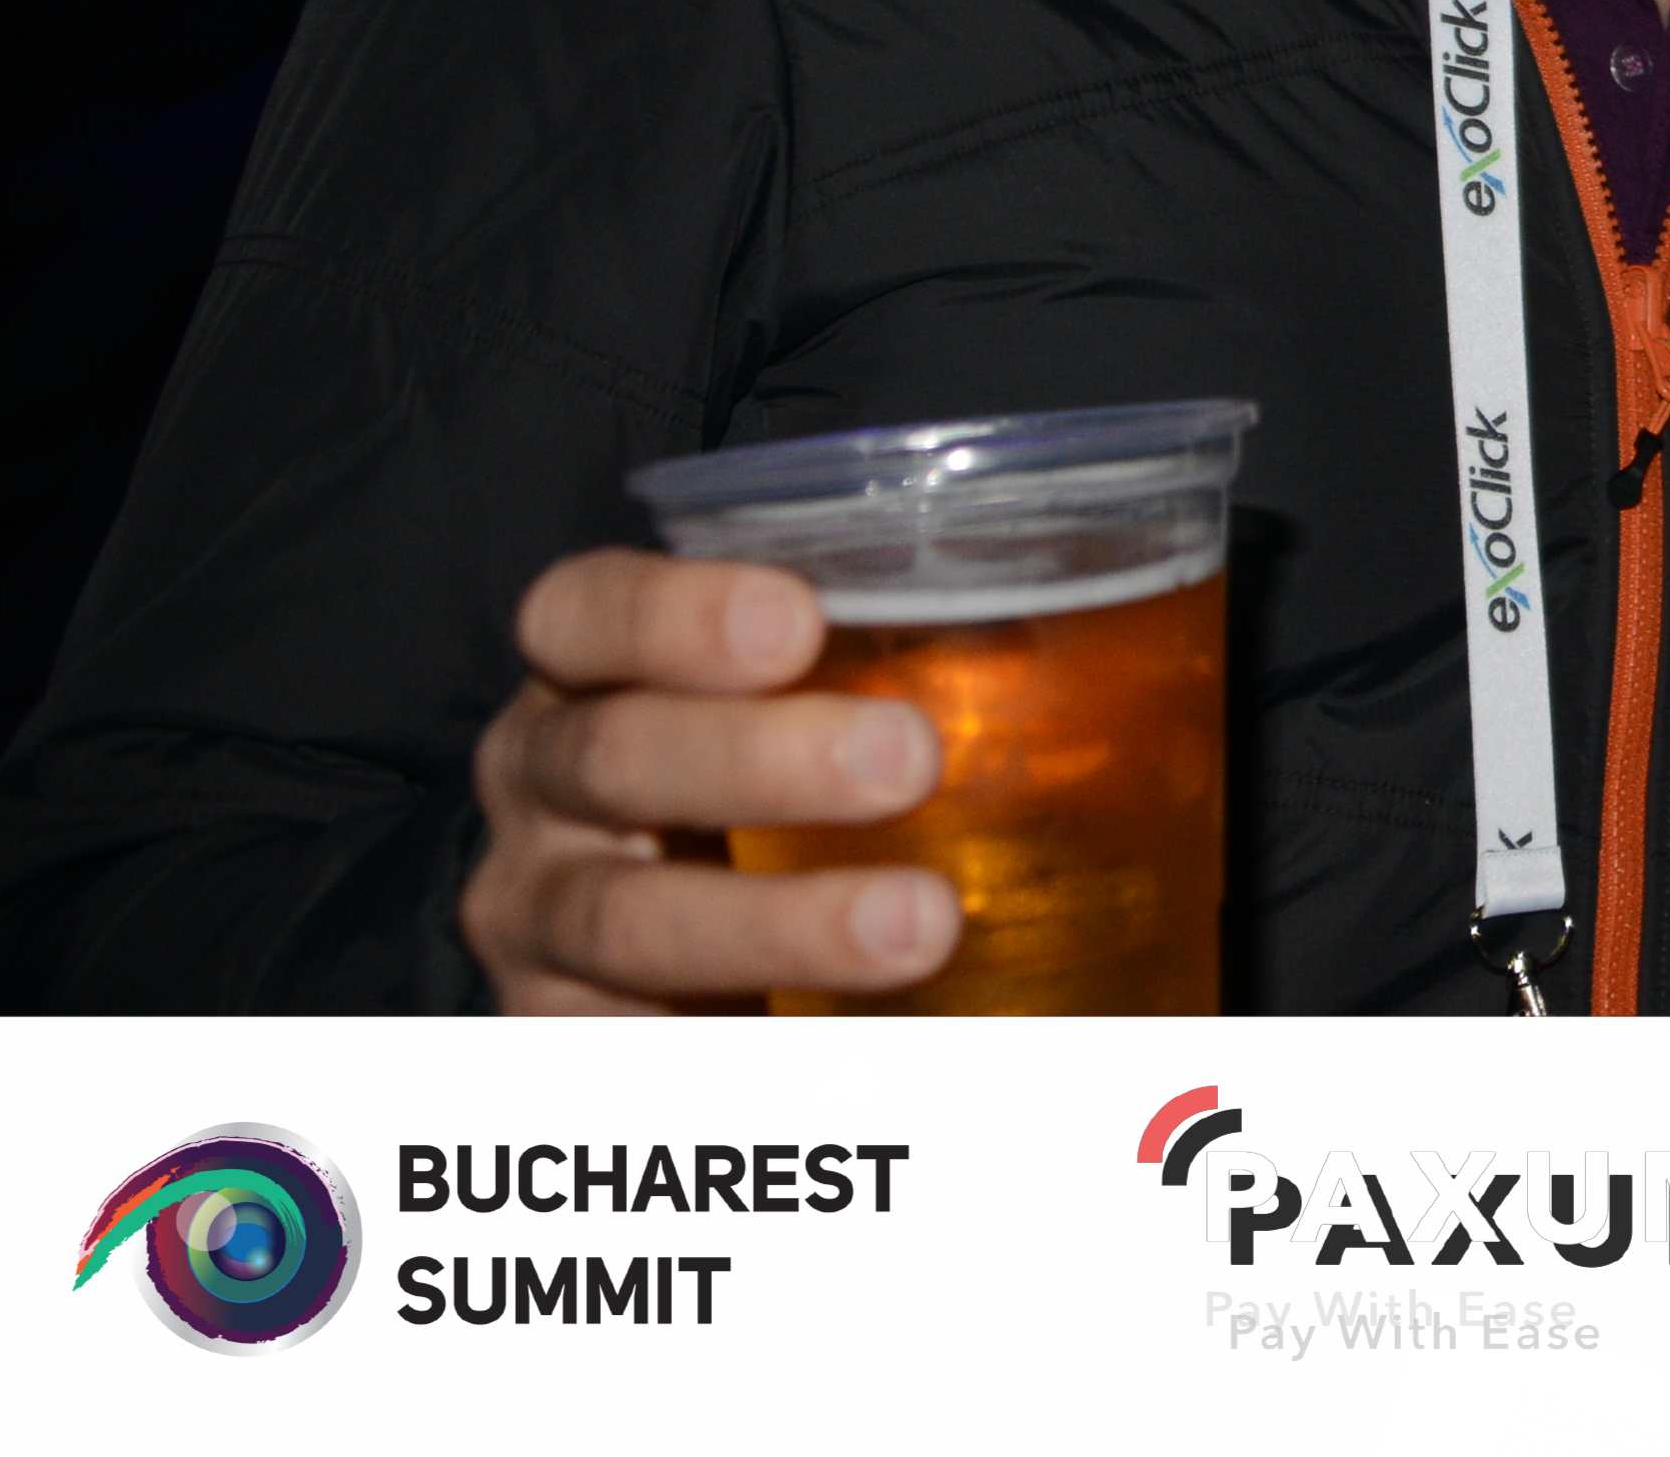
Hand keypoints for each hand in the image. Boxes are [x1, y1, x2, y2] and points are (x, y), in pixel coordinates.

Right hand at [460, 551, 961, 1012]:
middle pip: (614, 759)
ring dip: (779, 922)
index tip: (797, 622)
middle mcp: (542, 784)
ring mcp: (539, 918)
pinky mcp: (561, 1038)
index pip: (587, 613)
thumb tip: (1130, 656)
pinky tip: (856, 1055)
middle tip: (910, 758)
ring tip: (923, 925)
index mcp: (592, 671)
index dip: (674, 613)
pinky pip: (636, 1048)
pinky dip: (744, 1047)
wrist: (646, 933)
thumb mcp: (804, 694)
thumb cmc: (768, 767)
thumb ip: (906, 661)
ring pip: (628, 920)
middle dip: (759, 759)